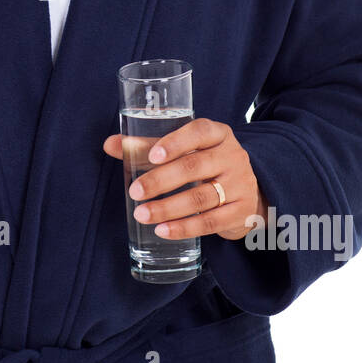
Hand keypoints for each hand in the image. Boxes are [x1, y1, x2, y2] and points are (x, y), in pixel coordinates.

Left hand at [102, 118, 267, 241]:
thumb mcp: (187, 150)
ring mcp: (240, 184)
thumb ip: (148, 146)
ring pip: (201, 198)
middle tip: (135, 192)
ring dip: (168, 208)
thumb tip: (110, 144)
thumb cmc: (208, 164)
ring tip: (142, 214)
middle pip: (195, 167)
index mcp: (218, 134)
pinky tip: (162, 231)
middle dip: (161, 180)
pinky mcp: (241, 212)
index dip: (175, 143)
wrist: (252, 191)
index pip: (200, 131)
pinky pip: (210, 222)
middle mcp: (232, 156)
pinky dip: (184, 228)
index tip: (152, 156)